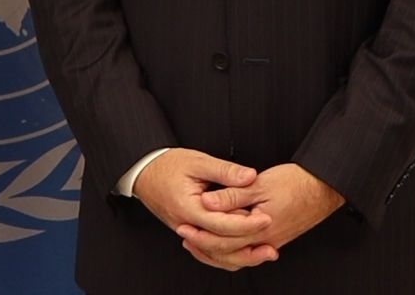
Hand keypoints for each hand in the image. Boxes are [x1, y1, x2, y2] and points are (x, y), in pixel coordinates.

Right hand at [131, 149, 269, 267]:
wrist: (143, 171)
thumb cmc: (167, 164)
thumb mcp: (198, 161)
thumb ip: (225, 171)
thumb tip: (250, 176)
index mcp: (188, 208)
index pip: (222, 224)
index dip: (247, 224)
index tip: (267, 218)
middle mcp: (186, 225)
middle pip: (220, 244)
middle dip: (248, 244)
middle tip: (271, 241)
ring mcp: (186, 231)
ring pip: (215, 252)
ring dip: (240, 254)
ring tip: (263, 251)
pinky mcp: (189, 231)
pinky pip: (209, 249)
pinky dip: (226, 251)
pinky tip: (243, 249)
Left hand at [178, 164, 345, 269]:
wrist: (324, 187)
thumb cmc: (296, 182)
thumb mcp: (259, 184)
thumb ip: (231, 195)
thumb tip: (207, 203)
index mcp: (260, 229)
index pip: (223, 242)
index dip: (201, 235)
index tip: (184, 227)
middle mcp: (266, 241)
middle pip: (229, 253)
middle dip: (204, 246)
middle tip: (185, 236)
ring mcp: (272, 241)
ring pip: (239, 255)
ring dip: (217, 250)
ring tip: (198, 241)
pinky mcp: (276, 237)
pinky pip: (249, 250)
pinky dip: (233, 248)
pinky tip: (225, 240)